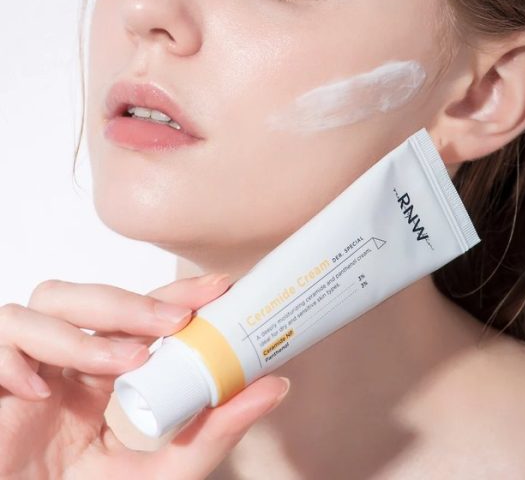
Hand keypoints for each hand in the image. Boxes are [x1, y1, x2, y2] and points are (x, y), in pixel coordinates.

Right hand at [0, 273, 289, 479]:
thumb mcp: (162, 469)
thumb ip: (213, 432)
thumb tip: (275, 386)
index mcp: (107, 367)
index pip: (142, 312)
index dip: (177, 291)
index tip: (220, 287)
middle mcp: (68, 356)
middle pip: (91, 294)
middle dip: (135, 301)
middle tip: (178, 319)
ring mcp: (28, 364)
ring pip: (44, 304)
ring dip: (87, 331)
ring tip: (123, 363)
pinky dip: (17, 357)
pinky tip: (40, 392)